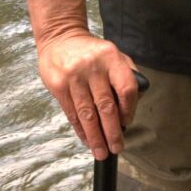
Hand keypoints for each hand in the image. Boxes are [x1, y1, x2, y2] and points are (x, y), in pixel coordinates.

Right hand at [36, 28, 140, 157]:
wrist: (60, 38)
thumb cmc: (92, 52)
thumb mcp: (114, 56)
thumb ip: (127, 77)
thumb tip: (132, 107)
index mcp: (112, 58)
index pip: (126, 88)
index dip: (129, 109)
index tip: (127, 123)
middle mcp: (93, 67)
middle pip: (106, 106)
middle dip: (112, 131)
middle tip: (117, 148)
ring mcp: (74, 77)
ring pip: (87, 114)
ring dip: (95, 137)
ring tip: (101, 151)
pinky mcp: (58, 85)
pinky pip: (72, 113)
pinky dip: (80, 130)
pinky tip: (86, 139)